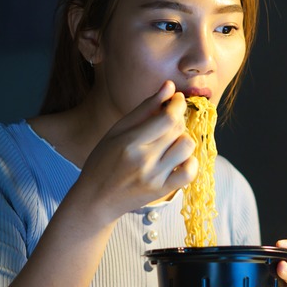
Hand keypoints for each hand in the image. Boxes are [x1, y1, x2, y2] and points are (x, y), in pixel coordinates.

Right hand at [77, 80, 197, 218]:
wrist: (96, 199)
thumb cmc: (103, 161)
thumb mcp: (117, 131)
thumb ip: (144, 108)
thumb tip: (169, 87)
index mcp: (129, 142)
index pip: (167, 117)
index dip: (177, 104)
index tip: (176, 99)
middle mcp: (143, 160)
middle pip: (178, 130)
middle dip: (179, 119)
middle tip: (169, 121)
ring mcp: (154, 177)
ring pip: (187, 148)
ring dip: (184, 139)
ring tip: (172, 140)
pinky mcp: (162, 191)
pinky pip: (190, 173)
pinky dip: (190, 162)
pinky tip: (180, 159)